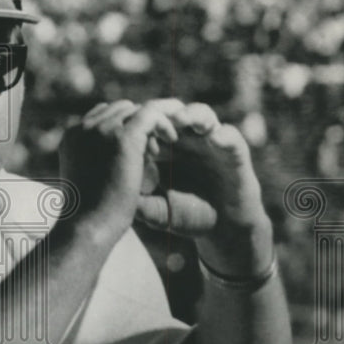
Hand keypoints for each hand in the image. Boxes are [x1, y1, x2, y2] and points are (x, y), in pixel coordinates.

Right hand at [59, 100, 178, 237]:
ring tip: (161, 148)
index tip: (137, 151)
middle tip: (151, 152)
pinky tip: (173, 138)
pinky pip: (151, 114)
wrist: (88, 228)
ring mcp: (102, 130)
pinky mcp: (123, 137)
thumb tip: (112, 161)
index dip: (122, 128)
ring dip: (151, 125)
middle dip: (137, 125)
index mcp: (72, 137)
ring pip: (134, 109)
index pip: (102, 116)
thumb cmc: (89, 217)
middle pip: (119, 109)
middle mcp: (84, 128)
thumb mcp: (88, 182)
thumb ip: (96, 163)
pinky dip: (164, 123)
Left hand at [134, 102, 272, 275]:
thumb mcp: (155, 209)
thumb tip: (108, 194)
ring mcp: (211, 142)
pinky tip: (214, 137)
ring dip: (190, 114)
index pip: (148, 125)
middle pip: (172, 112)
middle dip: (160, 112)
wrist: (223, 230)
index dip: (139, 127)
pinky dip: (222, 133)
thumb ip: (135, 200)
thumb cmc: (187, 216)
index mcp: (165, 148)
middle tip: (151, 118)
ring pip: (200, 114)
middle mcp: (188, 139)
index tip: (130, 138)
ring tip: (180, 119)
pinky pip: (230, 136)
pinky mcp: (235, 151)